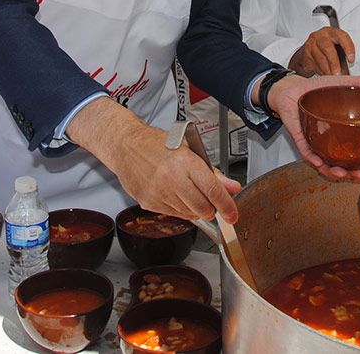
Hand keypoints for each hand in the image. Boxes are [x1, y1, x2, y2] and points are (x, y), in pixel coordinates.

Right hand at [69, 99, 240, 222]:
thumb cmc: (156, 144)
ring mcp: (159, 192)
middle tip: (210, 202)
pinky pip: (173, 214)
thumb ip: (213, 172)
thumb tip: (232, 187)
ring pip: (189, 214)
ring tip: (187, 192)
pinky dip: (180, 209)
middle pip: (203, 208)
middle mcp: (172, 178)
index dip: (227, 206)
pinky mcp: (148, 202)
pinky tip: (174, 195)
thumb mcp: (189, 150)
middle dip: (211, 210)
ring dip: (194, 209)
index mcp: (185, 161)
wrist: (126, 146)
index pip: (213, 190)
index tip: (233, 215)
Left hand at [266, 72, 359, 180]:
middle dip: (353, 172)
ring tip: (342, 173)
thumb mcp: (341, 83)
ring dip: (334, 172)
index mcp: (343, 132)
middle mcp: (331, 140)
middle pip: (344, 163)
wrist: (293, 88)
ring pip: (326, 164)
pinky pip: (307, 153)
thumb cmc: (316, 89)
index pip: (358, 151)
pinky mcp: (302, 139)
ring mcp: (317, 141)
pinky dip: (313, 159)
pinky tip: (320, 163)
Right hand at [288, 27, 354, 75]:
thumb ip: (343, 55)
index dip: (348, 48)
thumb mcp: (336, 48)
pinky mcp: (305, 54)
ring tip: (333, 76)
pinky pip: (314, 65)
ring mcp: (311, 44)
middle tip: (339, 73)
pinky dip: (321, 72)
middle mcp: (321, 36)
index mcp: (332, 32)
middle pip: (328, 48)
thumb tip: (349, 67)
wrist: (307, 52)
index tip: (351, 60)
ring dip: (328, 70)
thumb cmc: (326, 50)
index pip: (342, 37)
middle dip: (334, 63)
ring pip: (320, 59)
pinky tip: (325, 74)